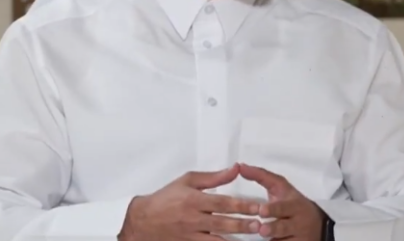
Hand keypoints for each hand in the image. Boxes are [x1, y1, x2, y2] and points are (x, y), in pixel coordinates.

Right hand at [118, 163, 261, 240]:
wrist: (142, 220)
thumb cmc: (166, 198)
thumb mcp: (188, 181)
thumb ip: (214, 177)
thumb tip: (235, 169)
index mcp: (194, 200)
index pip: (222, 203)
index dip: (241, 205)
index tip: (257, 207)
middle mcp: (193, 219)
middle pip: (222, 223)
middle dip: (243, 225)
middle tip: (260, 225)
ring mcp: (190, 235)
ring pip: (216, 240)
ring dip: (234, 240)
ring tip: (251, 239)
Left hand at [239, 163, 325, 240]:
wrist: (317, 225)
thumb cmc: (292, 203)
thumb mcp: (280, 187)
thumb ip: (261, 176)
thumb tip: (240, 166)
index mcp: (293, 205)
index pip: (283, 207)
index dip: (273, 209)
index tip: (262, 210)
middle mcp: (296, 222)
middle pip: (284, 227)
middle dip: (273, 228)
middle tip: (263, 230)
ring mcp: (297, 238)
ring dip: (274, 240)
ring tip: (264, 236)